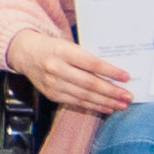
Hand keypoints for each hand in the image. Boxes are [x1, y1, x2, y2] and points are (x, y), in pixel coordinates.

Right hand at [12, 27, 129, 115]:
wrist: (26, 53)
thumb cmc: (53, 48)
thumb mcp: (68, 45)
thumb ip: (87, 58)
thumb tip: (114, 73)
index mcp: (63, 51)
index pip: (91, 63)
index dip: (110, 71)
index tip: (126, 77)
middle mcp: (56, 68)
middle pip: (89, 83)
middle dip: (111, 91)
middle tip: (128, 96)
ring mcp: (53, 83)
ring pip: (84, 96)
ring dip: (106, 102)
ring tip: (121, 104)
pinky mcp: (52, 95)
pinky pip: (76, 103)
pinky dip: (93, 106)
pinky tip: (106, 107)